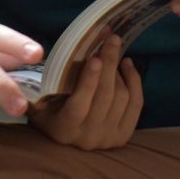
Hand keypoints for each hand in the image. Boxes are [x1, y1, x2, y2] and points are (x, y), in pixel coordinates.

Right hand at [29, 34, 143, 149]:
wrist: (66, 134)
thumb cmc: (48, 109)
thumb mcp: (43, 97)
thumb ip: (53, 80)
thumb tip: (77, 49)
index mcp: (64, 130)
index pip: (79, 106)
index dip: (88, 82)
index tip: (94, 58)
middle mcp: (87, 139)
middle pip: (105, 96)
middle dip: (109, 64)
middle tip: (111, 40)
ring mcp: (108, 139)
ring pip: (121, 98)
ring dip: (119, 70)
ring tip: (113, 52)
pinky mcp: (123, 135)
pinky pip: (135, 104)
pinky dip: (134, 80)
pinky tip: (127, 64)